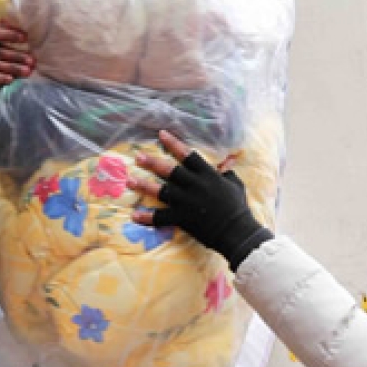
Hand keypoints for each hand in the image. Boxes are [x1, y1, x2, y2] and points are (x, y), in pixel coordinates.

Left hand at [130, 130, 272, 270]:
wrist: (237, 232)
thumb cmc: (237, 207)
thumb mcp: (235, 185)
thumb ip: (227, 173)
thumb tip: (226, 164)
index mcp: (208, 175)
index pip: (188, 155)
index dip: (174, 144)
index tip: (161, 134)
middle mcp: (195, 186)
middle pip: (170, 171)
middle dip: (153, 163)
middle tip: (138, 156)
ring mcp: (187, 203)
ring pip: (162, 191)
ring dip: (144, 186)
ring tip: (129, 181)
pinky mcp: (183, 219)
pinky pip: (162, 217)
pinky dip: (148, 217)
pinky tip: (134, 216)